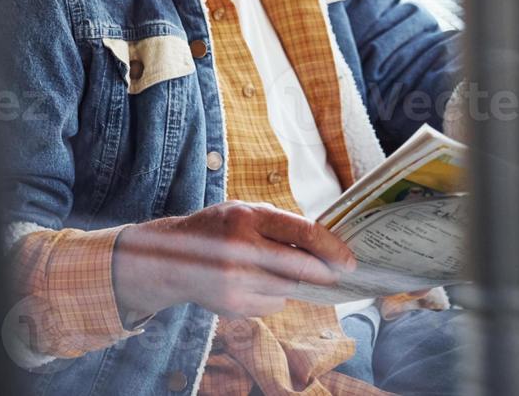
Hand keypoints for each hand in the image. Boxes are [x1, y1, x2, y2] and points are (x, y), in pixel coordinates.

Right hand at [111, 202, 356, 320]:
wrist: (169, 259)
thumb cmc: (217, 228)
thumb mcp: (244, 212)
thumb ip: (280, 224)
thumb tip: (325, 244)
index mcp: (247, 217)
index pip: (302, 233)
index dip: (331, 247)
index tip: (349, 259)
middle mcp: (239, 249)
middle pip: (299, 268)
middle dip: (324, 273)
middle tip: (337, 273)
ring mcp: (234, 282)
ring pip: (287, 289)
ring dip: (293, 283)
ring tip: (274, 269)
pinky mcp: (232, 307)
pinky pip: (271, 305)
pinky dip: (273, 296)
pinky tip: (253, 283)